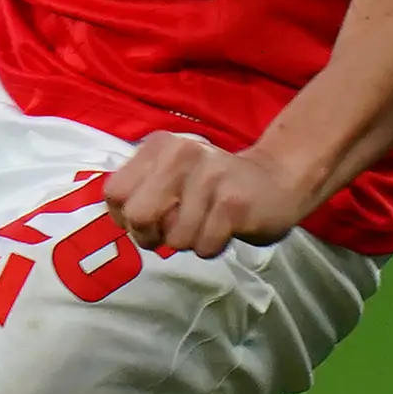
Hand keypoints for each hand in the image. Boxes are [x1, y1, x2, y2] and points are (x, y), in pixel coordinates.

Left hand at [101, 131, 315, 258]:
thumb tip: (119, 220)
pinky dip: (212, 247)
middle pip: (138, 216)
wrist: (277, 180)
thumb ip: (140, 190)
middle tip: (173, 231)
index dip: (125, 218)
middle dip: (152, 236)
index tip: (147, 221)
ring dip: (189, 242)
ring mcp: (209, 177)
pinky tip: (224, 229)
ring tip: (206, 223)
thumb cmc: (214, 186)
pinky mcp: (234, 203)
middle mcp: (181, 153)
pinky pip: (204, 246)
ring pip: (175, 238)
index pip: (114, 193)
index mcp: (158, 146)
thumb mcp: (170, 176)